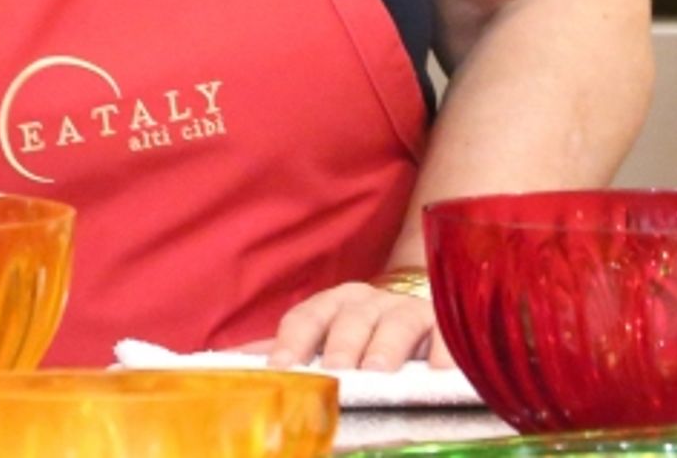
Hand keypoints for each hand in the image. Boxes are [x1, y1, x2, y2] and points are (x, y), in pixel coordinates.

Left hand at [265, 279, 451, 370]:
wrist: (422, 318)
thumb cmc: (364, 338)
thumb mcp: (324, 341)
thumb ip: (286, 351)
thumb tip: (229, 365)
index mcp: (332, 306)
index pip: (306, 318)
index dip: (292, 342)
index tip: (280, 370)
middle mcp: (367, 303)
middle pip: (349, 319)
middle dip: (340, 345)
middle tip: (336, 373)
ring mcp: (407, 310)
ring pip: (395, 321)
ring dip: (385, 345)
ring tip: (379, 371)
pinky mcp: (445, 325)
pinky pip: (446, 333)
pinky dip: (444, 350)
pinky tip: (441, 374)